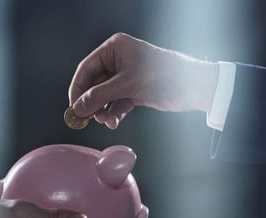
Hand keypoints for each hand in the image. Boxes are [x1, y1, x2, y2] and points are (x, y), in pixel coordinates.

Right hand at [68, 32, 218, 128]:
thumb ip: (99, 96)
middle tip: (88, 118)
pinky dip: (114, 112)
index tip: (73, 107)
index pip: (86, 69)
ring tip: (106, 120)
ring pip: (104, 96)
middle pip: (94, 84)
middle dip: (92, 103)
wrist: (192, 86)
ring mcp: (126, 76)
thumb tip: (78, 107)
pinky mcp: (133, 89)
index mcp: (114, 49)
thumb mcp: (127, 85)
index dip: (78, 89)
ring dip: (103, 110)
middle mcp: (118, 60)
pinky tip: (116, 120)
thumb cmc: (163, 75)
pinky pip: (116, 102)